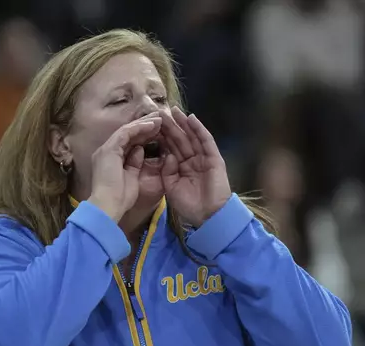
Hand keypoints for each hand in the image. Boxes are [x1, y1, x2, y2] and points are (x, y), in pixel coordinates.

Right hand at [88, 112, 161, 220]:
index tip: (158, 131)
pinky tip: (152, 125)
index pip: (129, 142)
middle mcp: (106, 151)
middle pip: (127, 133)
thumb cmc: (120, 199)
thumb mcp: (131, 177)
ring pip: (127, 130)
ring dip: (143, 124)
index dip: (143, 135)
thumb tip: (139, 151)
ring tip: (159, 119)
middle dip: (144, 125)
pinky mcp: (109, 150)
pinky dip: (139, 128)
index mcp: (110, 159)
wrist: (108, 206)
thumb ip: (134, 163)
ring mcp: (106, 149)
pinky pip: (126, 134)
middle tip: (159, 119)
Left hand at [160, 107, 230, 226]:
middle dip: (170, 125)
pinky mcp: (214, 158)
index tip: (150, 124)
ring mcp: (204, 158)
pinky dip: (199, 129)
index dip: (161, 136)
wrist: (208, 216)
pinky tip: (191, 118)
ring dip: (183, 123)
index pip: (170, 147)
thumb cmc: (189, 205)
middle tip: (159, 111)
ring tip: (173, 110)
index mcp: (181, 167)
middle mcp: (192, 160)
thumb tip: (167, 155)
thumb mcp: (171, 187)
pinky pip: (206, 141)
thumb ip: (167, 171)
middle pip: (179, 139)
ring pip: (191, 136)